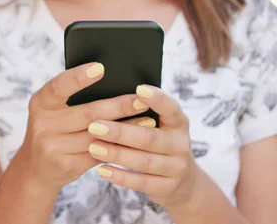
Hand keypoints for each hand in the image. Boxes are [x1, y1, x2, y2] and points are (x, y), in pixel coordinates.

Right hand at [14, 63, 151, 191]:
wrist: (38, 167)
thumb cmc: (55, 127)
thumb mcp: (54, 109)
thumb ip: (74, 97)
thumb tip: (116, 82)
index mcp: (40, 102)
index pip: (59, 86)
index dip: (79, 77)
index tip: (102, 68)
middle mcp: (43, 124)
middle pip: (87, 114)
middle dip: (119, 106)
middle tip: (142, 100)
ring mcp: (52, 147)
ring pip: (97, 136)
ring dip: (126, 129)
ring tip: (148, 120)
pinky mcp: (65, 166)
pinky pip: (98, 154)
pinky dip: (119, 147)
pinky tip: (136, 141)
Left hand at [86, 84, 199, 208]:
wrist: (183, 183)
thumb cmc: (161, 144)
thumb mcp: (162, 127)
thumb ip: (144, 114)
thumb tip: (112, 98)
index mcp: (179, 123)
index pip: (171, 108)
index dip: (157, 99)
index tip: (139, 88)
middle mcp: (181, 144)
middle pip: (150, 138)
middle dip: (121, 132)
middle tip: (94, 126)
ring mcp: (177, 168)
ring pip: (144, 161)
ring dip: (117, 154)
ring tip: (93, 148)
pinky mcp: (168, 187)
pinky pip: (142, 182)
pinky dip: (121, 176)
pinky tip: (102, 170)